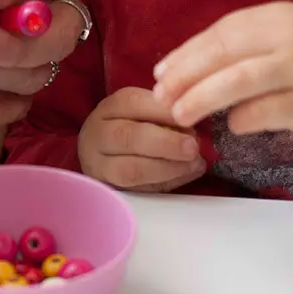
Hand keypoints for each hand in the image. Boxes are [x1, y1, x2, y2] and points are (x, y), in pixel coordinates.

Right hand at [78, 87, 206, 192]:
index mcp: (110, 108)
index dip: (163, 112)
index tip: (189, 118)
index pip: (133, 103)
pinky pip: (138, 190)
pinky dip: (165, 184)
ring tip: (193, 164)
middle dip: (165, 143)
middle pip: (127, 137)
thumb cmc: (133, 127)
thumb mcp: (144, 111)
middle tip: (193, 147)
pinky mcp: (109, 189)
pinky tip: (184, 176)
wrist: (103, 153)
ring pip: (129, 169)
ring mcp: (99, 165)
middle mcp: (98, 134)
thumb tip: (192, 121)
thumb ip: (164, 112)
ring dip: (166, 168)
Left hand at [152, 2, 292, 137]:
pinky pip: (263, 112)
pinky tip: (231, 124)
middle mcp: (289, 38)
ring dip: (202, 99)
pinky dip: (240, 119)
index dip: (186, 54)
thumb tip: (183, 66)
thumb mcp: (285, 32)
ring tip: (181, 114)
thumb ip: (243, 43)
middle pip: (223, 56)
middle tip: (161, 98)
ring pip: (237, 83)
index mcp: (277, 15)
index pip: (220, 33)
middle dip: (185, 78)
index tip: (160, 73)